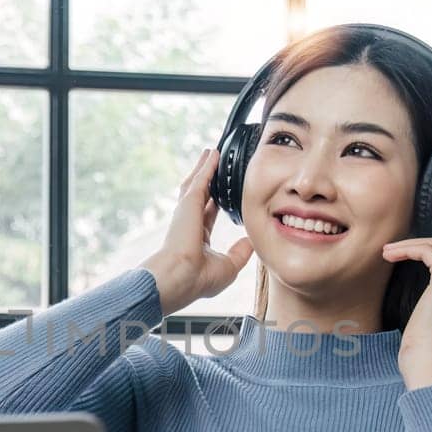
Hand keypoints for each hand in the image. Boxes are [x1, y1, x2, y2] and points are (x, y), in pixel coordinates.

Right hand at [143, 146, 254, 313]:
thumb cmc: (199, 278)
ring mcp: (187, 211)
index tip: (221, 195)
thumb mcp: (228, 266)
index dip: (214, 203)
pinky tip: (212, 154)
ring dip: (204, 168)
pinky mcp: (189, 202)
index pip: (208, 215)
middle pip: (200, 195)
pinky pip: (201, 179)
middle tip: (211, 165)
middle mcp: (190, 223)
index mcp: (197, 238)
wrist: (181, 276)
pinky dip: (207, 166)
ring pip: (197, 183)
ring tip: (210, 153)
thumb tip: (250, 242)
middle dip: (206, 180)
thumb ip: (239, 253)